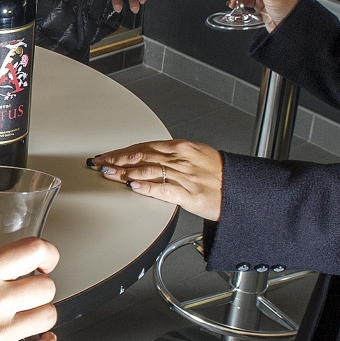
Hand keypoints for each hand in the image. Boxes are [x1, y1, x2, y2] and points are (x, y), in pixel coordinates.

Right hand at [0, 239, 60, 340]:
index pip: (33, 250)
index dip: (46, 253)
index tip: (43, 260)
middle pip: (46, 286)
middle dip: (39, 287)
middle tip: (29, 291)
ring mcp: (0, 334)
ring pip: (48, 316)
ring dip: (41, 314)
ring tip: (30, 315)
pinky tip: (40, 339)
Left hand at [90, 140, 223, 219]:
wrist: (241, 189)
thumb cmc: (220, 174)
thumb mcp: (196, 156)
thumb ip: (172, 156)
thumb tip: (149, 158)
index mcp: (181, 147)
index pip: (144, 146)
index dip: (122, 151)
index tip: (106, 155)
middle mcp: (180, 159)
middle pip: (141, 155)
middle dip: (116, 159)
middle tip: (98, 163)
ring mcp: (184, 176)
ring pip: (148, 170)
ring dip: (124, 172)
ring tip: (107, 173)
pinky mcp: (190, 194)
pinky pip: (164, 189)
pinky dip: (147, 187)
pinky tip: (133, 186)